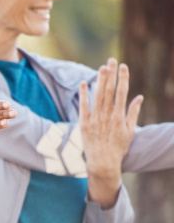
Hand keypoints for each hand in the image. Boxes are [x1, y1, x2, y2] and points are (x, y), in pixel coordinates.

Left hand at [79, 58, 141, 207]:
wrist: (102, 163)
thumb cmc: (118, 147)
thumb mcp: (130, 130)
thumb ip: (133, 112)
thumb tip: (139, 97)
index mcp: (119, 116)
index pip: (122, 92)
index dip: (123, 78)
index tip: (123, 66)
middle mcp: (107, 116)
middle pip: (109, 90)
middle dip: (111, 74)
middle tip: (112, 60)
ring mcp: (94, 119)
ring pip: (97, 95)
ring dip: (100, 80)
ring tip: (102, 67)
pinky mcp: (84, 124)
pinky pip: (83, 106)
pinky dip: (84, 94)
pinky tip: (85, 82)